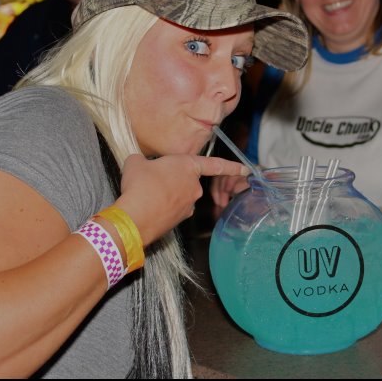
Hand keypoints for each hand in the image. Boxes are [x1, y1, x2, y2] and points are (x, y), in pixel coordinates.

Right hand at [117, 154, 248, 246]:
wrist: (135, 217)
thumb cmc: (139, 185)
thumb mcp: (136, 162)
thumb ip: (142, 160)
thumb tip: (139, 163)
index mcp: (188, 166)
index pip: (215, 165)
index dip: (231, 166)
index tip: (245, 169)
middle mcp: (193, 186)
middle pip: (187, 180)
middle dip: (172, 180)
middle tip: (152, 179)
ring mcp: (188, 205)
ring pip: (178, 195)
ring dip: (165, 194)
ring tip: (146, 194)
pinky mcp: (180, 220)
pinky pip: (171, 209)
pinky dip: (161, 207)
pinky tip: (147, 206)